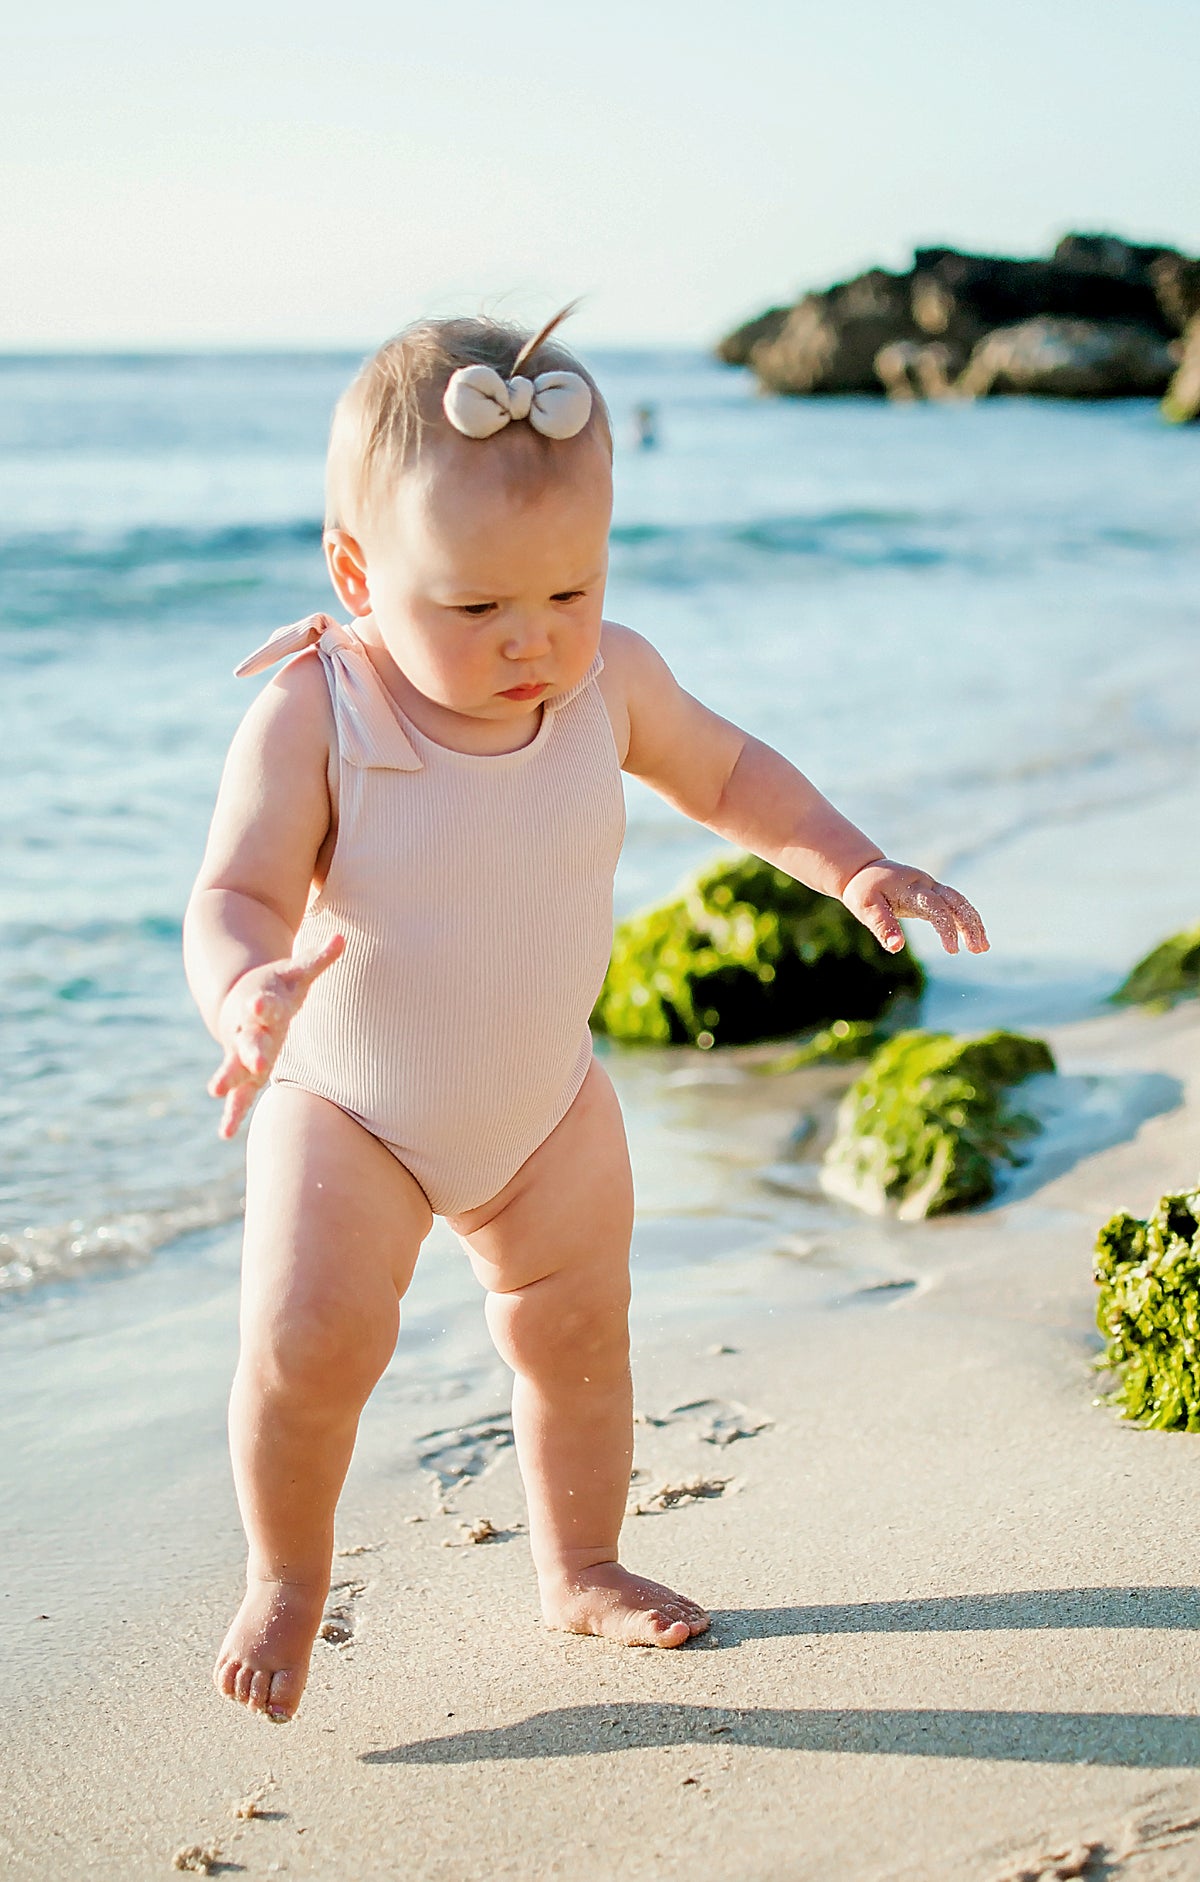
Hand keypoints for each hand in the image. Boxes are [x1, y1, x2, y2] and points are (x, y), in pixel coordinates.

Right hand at [207, 935, 344, 1137]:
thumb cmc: (276, 987)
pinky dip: (232, 1112)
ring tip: (216, 1091)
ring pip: (235, 1066)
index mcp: (264, 1003)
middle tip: (253, 1061)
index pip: (264, 1003)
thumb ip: (318, 958)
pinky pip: (238, 1094)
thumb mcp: (295, 972)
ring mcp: (243, 1051)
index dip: (263, 1005)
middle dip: (250, 1050)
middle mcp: (250, 1029)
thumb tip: (342, 938)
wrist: (240, 1000)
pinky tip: (225, 1133)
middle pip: (250, 1039)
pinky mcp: (243, 1070)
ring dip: (229, 1078)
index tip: (260, 1007)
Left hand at [841, 861, 988, 956]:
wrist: (864, 870)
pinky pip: (955, 905)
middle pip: (955, 901)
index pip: (934, 906)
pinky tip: (975, 939)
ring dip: (973, 923)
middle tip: (979, 949)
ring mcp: (931, 887)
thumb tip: (896, 948)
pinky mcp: (933, 894)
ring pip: (959, 902)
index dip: (946, 927)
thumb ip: (882, 926)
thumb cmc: (864, 890)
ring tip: (983, 947)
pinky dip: (966, 920)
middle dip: (969, 924)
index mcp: (910, 887)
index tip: (952, 950)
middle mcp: (925, 884)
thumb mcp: (866, 908)